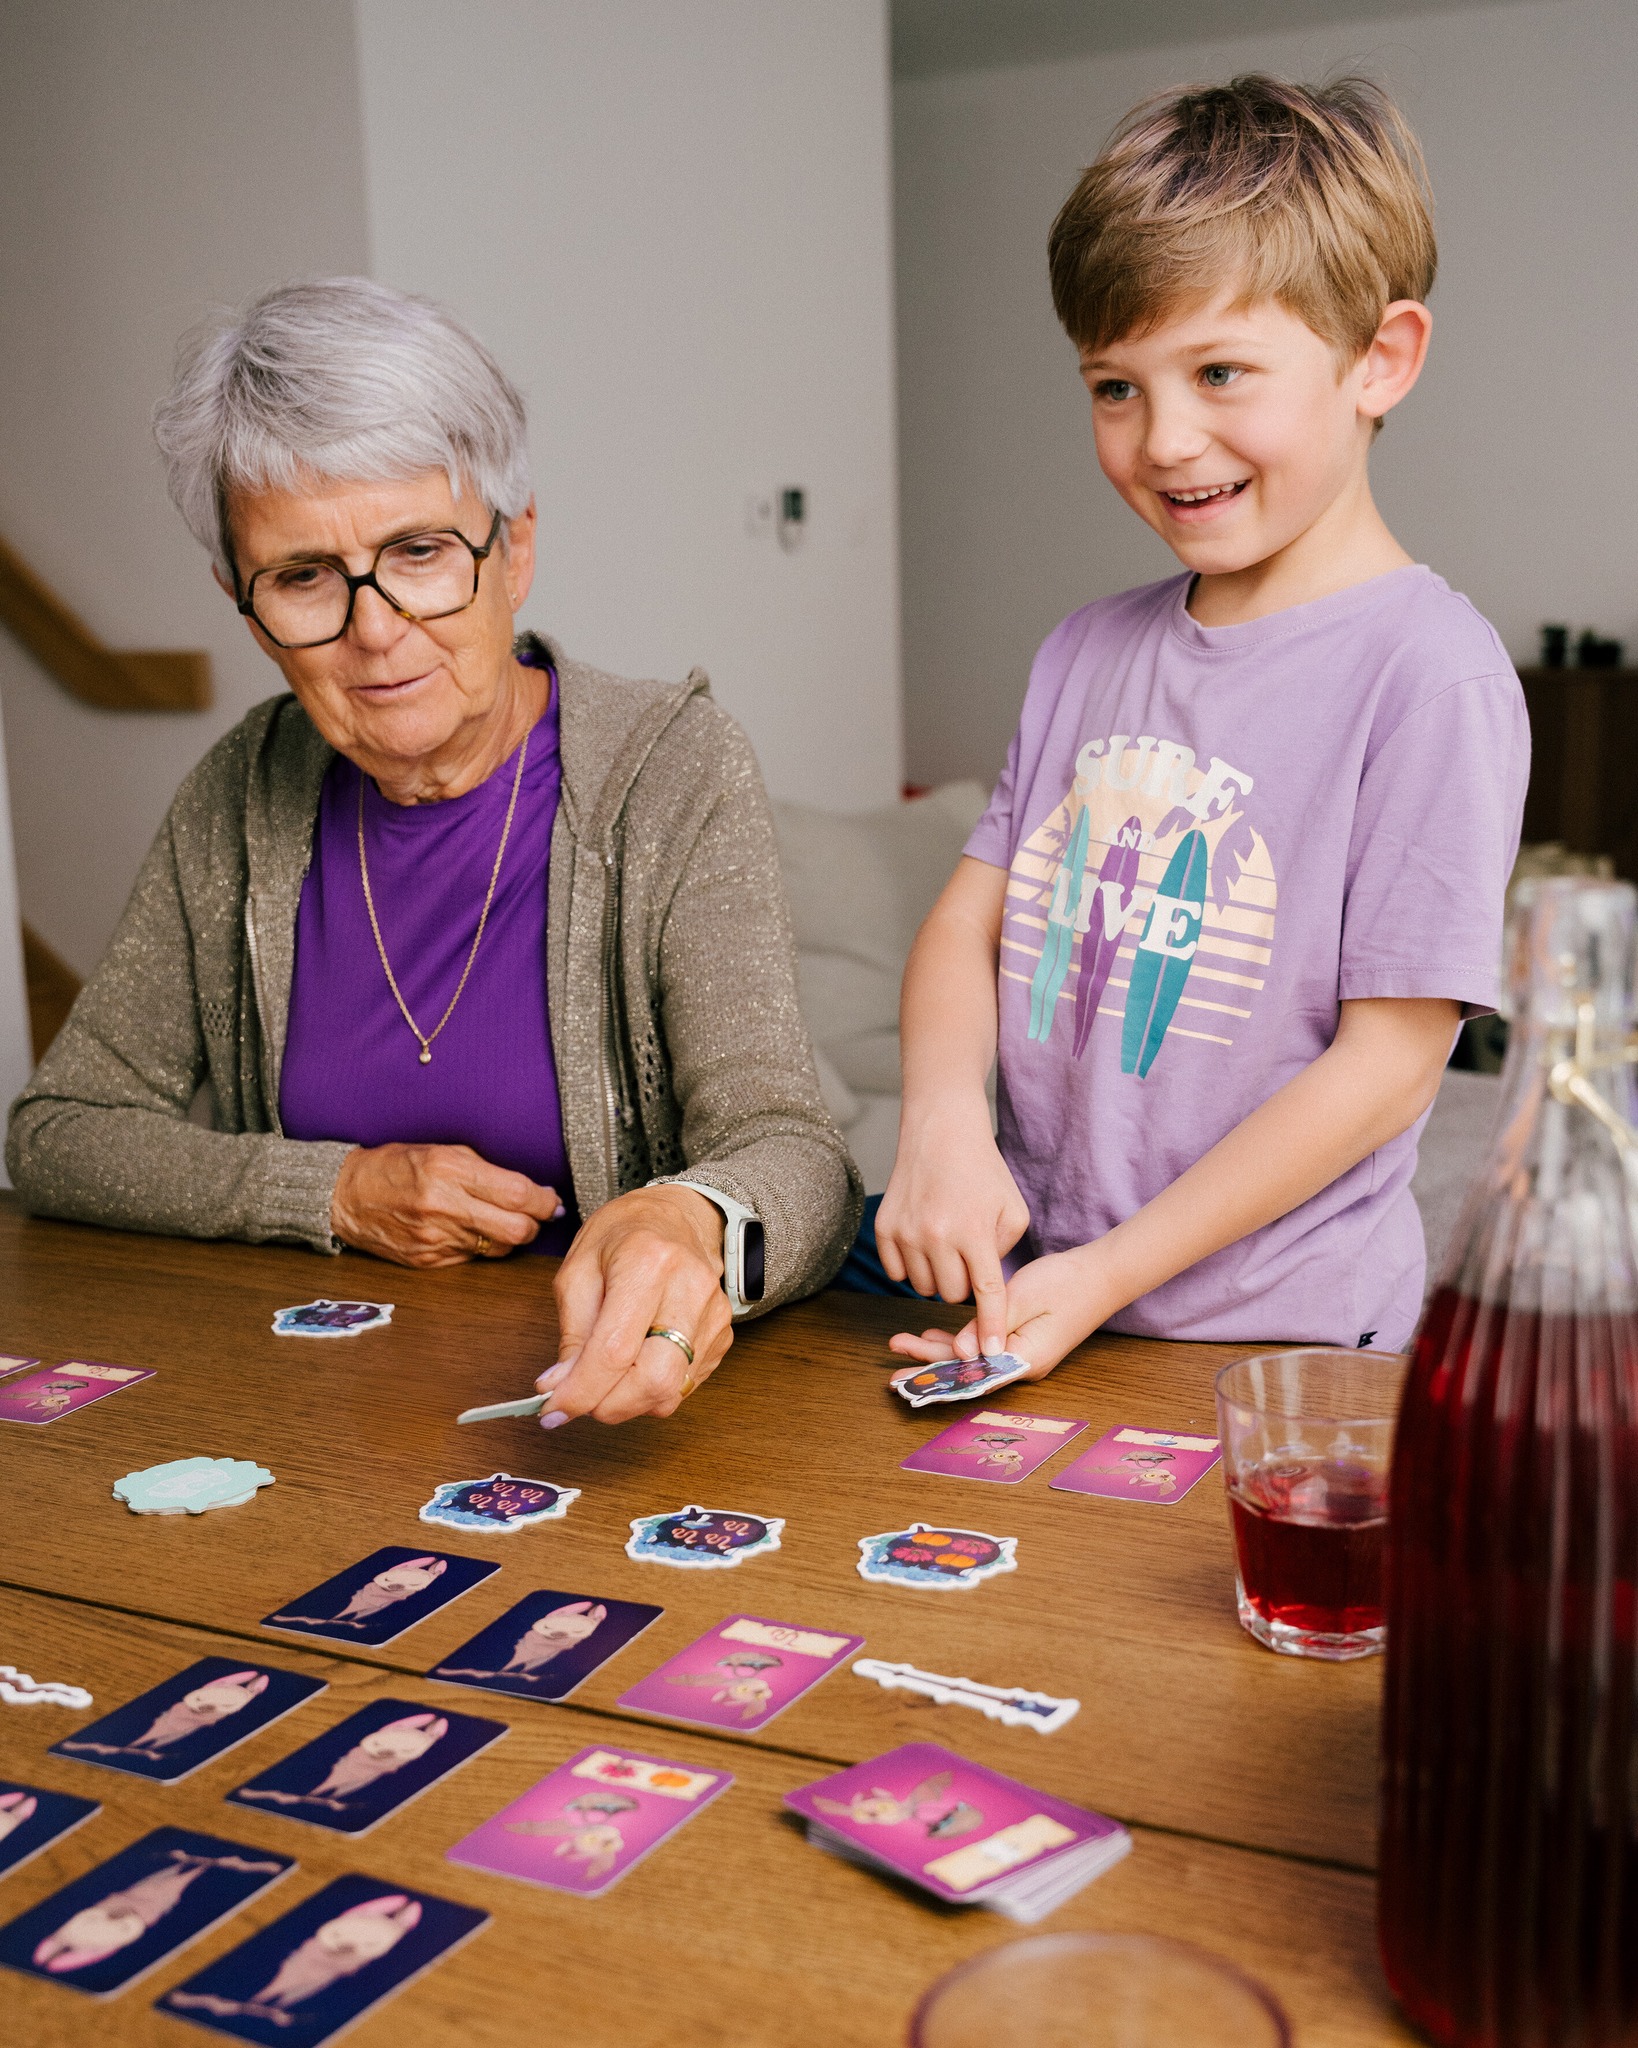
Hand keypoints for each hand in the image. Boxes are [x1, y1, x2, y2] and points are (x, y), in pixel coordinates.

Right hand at [331, 1143, 560, 1266]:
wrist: (346, 1196)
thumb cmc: (395, 1167)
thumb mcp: (441, 1151)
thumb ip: (485, 1170)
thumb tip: (531, 1190)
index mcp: (449, 1171)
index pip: (518, 1194)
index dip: (545, 1201)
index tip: (552, 1200)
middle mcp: (444, 1206)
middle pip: (517, 1230)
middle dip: (535, 1224)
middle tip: (536, 1215)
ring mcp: (435, 1238)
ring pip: (498, 1248)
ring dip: (509, 1237)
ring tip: (500, 1221)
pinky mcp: (428, 1261)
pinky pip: (472, 1258)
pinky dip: (478, 1246)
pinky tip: (468, 1231)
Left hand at [535, 1186, 730, 1425]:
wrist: (677, 1216)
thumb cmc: (623, 1236)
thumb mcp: (578, 1271)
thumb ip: (572, 1334)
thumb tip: (560, 1389)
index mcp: (648, 1261)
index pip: (614, 1350)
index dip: (580, 1391)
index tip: (553, 1410)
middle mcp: (690, 1288)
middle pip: (655, 1381)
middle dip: (610, 1406)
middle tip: (581, 1400)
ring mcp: (714, 1314)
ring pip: (671, 1392)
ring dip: (630, 1400)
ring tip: (607, 1376)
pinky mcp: (724, 1334)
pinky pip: (685, 1385)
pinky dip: (652, 1388)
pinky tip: (637, 1361)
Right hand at [874, 1098, 1029, 1358]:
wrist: (940, 1132)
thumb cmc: (983, 1171)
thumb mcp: (1013, 1210)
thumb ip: (1004, 1254)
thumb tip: (985, 1287)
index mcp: (975, 1230)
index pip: (986, 1291)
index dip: (992, 1325)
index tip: (995, 1353)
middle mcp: (937, 1234)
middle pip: (952, 1294)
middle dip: (963, 1285)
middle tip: (968, 1257)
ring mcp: (906, 1232)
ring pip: (923, 1287)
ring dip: (937, 1275)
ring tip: (946, 1244)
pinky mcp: (883, 1228)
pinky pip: (898, 1273)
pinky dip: (911, 1265)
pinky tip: (922, 1240)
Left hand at [888, 1246, 1113, 1381]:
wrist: (1102, 1274)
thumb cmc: (1067, 1283)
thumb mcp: (1023, 1299)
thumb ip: (988, 1324)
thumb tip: (958, 1351)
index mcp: (1025, 1360)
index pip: (973, 1380)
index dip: (938, 1382)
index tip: (908, 1383)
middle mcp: (1021, 1364)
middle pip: (967, 1373)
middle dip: (928, 1369)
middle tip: (892, 1374)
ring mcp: (1020, 1353)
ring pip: (971, 1360)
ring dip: (937, 1353)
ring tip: (901, 1346)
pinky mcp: (1019, 1340)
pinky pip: (981, 1347)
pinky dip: (956, 1341)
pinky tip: (930, 1336)